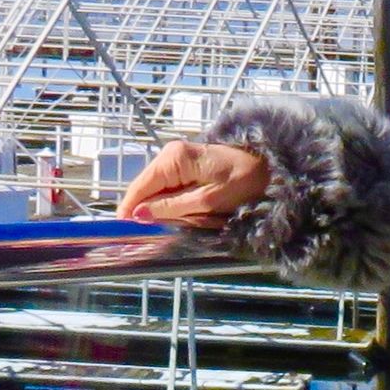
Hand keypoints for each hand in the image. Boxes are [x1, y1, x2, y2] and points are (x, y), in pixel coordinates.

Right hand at [121, 140, 268, 227]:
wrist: (268, 168)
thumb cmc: (243, 184)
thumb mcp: (206, 201)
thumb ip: (171, 208)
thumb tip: (138, 215)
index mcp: (174, 159)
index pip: (140, 187)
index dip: (129, 209)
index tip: (120, 231)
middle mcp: (170, 154)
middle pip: (145, 188)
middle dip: (146, 210)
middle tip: (145, 235)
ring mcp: (176, 158)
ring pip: (156, 190)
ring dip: (160, 209)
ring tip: (169, 225)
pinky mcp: (184, 166)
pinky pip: (168, 188)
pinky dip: (171, 203)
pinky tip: (180, 214)